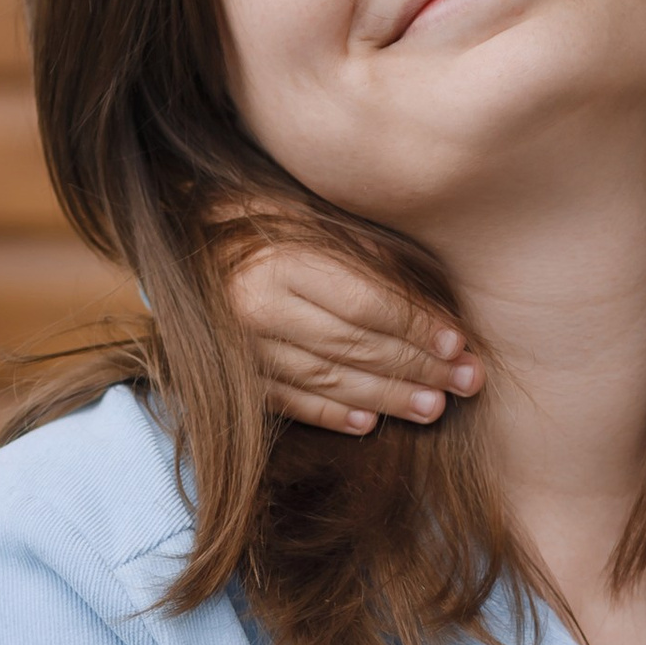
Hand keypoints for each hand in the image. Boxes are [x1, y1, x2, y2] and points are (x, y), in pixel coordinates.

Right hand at [223, 229, 479, 434]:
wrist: (181, 241)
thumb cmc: (262, 222)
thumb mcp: (314, 221)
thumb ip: (368, 258)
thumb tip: (431, 306)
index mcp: (282, 261)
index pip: (366, 304)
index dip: (417, 327)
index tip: (458, 344)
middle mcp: (257, 308)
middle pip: (354, 347)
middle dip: (416, 368)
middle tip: (464, 383)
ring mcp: (240, 347)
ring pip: (326, 380)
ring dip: (385, 398)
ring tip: (432, 408)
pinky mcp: (230, 375)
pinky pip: (288, 402)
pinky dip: (330, 414)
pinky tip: (368, 423)